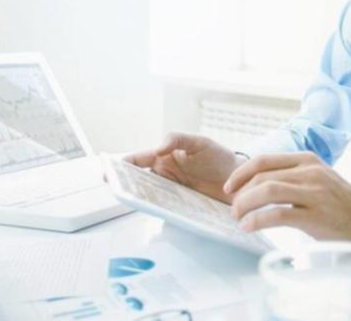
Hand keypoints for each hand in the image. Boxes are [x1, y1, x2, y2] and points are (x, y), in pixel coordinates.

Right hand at [124, 133, 243, 203]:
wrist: (241, 180)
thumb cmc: (219, 157)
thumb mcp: (199, 142)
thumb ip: (178, 140)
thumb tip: (158, 148)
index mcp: (165, 157)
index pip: (138, 159)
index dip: (123, 163)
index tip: (110, 169)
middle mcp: (165, 175)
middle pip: (139, 179)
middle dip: (124, 182)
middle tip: (113, 187)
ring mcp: (172, 191)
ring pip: (148, 195)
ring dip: (138, 197)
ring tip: (127, 198)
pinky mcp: (181, 206)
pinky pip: (164, 207)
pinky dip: (156, 209)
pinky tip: (150, 209)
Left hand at [223, 152, 350, 241]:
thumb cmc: (338, 203)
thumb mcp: (317, 178)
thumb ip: (291, 176)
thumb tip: (255, 185)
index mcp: (307, 160)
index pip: (264, 160)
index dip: (241, 173)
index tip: (229, 187)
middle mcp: (310, 172)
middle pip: (262, 176)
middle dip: (241, 193)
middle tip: (233, 208)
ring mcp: (314, 192)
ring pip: (267, 191)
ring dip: (246, 204)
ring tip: (238, 217)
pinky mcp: (315, 215)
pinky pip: (278, 214)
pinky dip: (257, 220)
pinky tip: (249, 226)